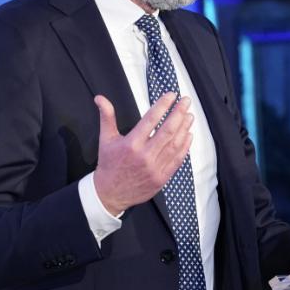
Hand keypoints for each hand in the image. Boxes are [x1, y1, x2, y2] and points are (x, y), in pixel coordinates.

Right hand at [92, 92, 193, 215]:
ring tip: (189, 116)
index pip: (151, 119)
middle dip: (179, 113)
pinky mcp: (161, 178)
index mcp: (131, 144)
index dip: (163, 105)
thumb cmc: (109, 165)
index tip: (172, 95)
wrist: (109, 194)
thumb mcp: (105, 139)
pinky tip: (188, 135)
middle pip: (167, 130)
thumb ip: (107, 116)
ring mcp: (155, 168)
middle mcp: (144, 156)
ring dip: (184, 128)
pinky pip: (177, 160)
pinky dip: (185, 147)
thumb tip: (100, 98)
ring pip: (175, 144)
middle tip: (186, 101)